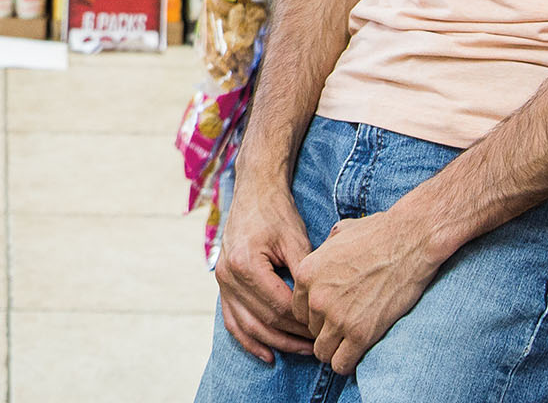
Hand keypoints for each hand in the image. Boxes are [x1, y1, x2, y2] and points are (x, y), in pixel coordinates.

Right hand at [213, 174, 313, 362]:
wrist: (254, 192)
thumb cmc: (277, 212)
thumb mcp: (297, 240)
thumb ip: (306, 273)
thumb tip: (320, 308)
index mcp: (246, 264)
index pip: (280, 306)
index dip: (304, 323)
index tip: (325, 329)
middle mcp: (229, 275)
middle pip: (265, 319)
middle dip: (294, 336)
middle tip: (320, 345)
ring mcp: (222, 281)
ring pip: (249, 325)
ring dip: (276, 343)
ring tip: (302, 352)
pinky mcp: (222, 283)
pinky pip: (232, 320)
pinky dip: (248, 340)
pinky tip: (267, 355)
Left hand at [293, 200, 447, 375]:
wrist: (409, 241)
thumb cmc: (379, 233)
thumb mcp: (339, 233)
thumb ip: (324, 249)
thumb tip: (324, 253)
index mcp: (307, 273)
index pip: (298, 310)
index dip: (315, 314)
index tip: (332, 313)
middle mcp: (316, 297)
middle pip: (310, 331)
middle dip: (326, 330)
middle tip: (347, 325)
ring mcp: (337, 317)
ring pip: (322, 352)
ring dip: (335, 349)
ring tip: (351, 342)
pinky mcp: (360, 334)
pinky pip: (341, 364)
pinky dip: (348, 363)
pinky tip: (359, 351)